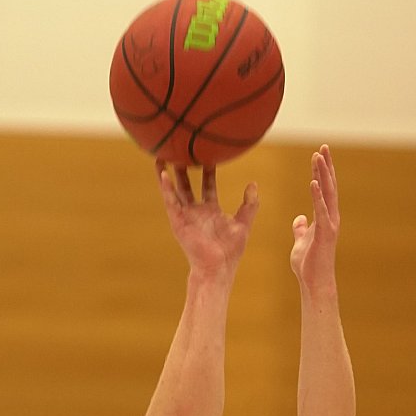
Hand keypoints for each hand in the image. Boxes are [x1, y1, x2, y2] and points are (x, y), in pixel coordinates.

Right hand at [156, 162, 258, 279]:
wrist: (218, 268)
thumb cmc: (230, 251)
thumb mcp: (243, 224)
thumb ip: (249, 205)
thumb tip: (253, 184)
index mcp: (210, 210)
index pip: (208, 185)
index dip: (208, 170)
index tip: (209, 153)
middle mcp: (196, 211)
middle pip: (188, 184)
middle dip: (185, 167)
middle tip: (183, 148)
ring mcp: (185, 216)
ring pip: (175, 190)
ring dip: (168, 173)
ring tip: (162, 155)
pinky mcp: (178, 221)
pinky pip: (171, 201)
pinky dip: (166, 188)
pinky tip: (163, 173)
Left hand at [290, 145, 339, 295]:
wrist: (314, 282)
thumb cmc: (308, 264)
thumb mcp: (300, 242)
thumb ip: (300, 229)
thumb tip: (299, 218)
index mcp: (324, 217)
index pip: (323, 189)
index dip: (320, 172)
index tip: (318, 155)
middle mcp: (330, 217)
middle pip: (328, 186)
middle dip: (325, 166)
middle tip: (323, 147)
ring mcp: (329, 224)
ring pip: (327, 194)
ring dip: (322, 174)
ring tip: (318, 157)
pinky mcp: (324, 232)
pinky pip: (320, 210)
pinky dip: (317, 195)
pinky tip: (313, 182)